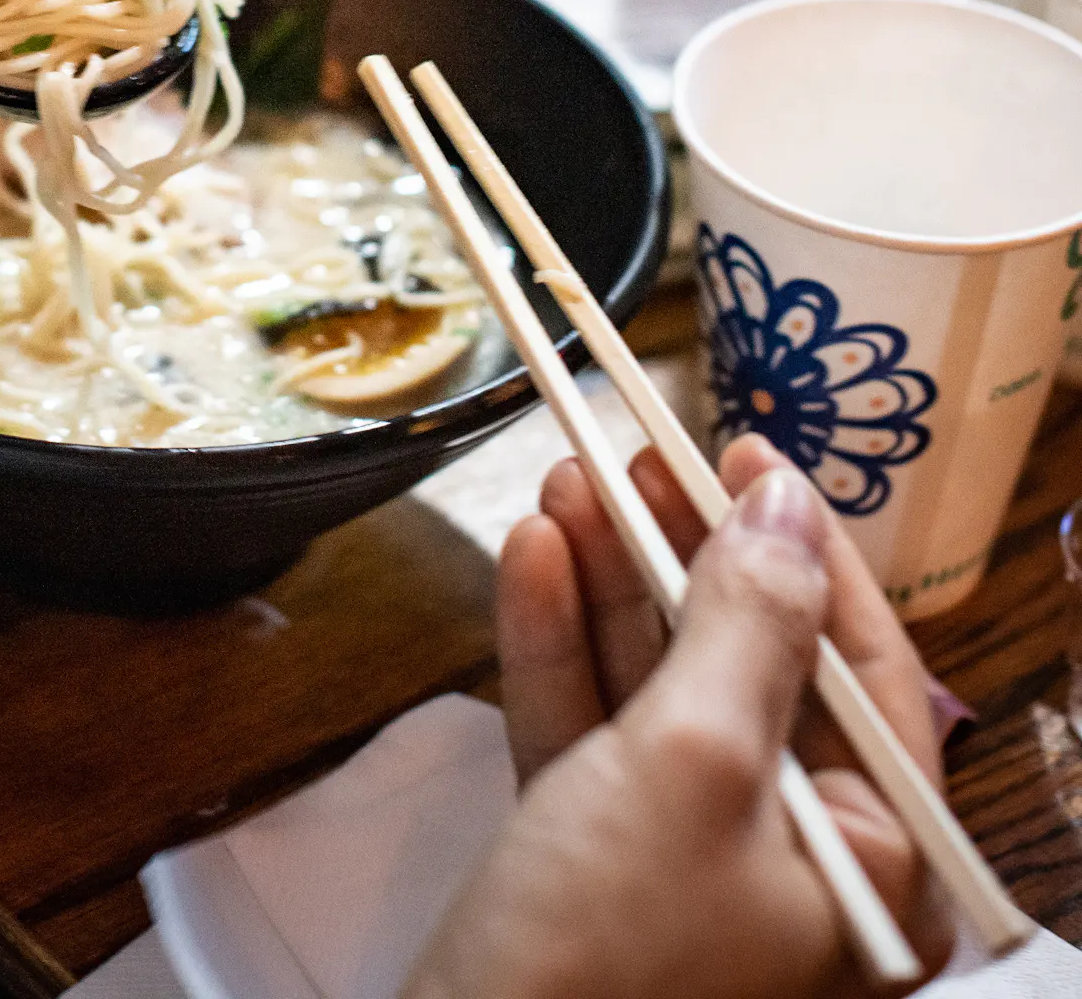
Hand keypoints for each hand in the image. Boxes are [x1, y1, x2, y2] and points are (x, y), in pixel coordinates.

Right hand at [405, 437, 953, 998]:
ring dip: (607, 575)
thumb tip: (786, 507)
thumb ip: (747, 626)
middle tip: (634, 448)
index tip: (747, 450)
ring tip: (566, 472)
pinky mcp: (591, 857)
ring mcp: (682, 856)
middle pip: (742, 659)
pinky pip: (588, 725)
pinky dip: (557, 640)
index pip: (857, 667)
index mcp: (868, 863)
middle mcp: (790, 858)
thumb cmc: (609, 952)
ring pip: (653, 680)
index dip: (804, 548)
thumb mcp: (693, 763)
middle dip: (680, 548)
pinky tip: (530, 556)